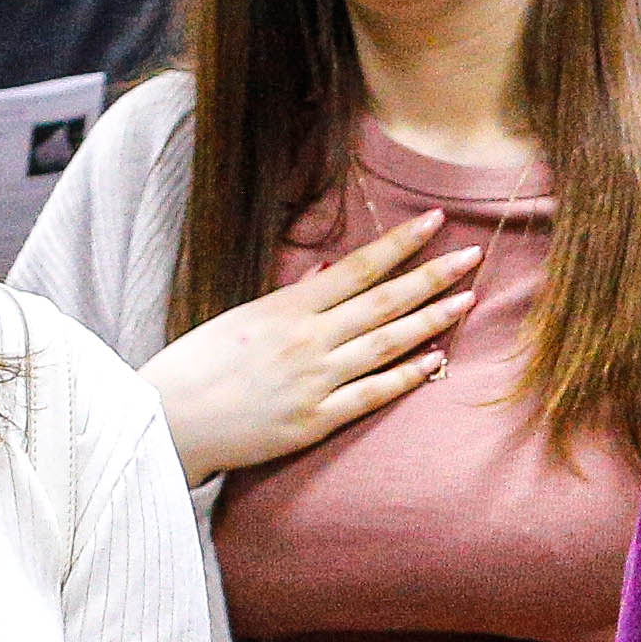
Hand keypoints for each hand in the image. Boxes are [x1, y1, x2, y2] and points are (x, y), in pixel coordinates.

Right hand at [146, 211, 479, 482]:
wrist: (168, 420)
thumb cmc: (198, 366)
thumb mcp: (241, 319)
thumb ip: (290, 300)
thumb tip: (327, 275)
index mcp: (286, 308)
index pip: (358, 267)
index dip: (401, 243)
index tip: (435, 221)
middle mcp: (307, 340)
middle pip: (384, 301)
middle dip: (432, 275)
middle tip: (472, 255)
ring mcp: (315, 380)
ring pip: (387, 344)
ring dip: (432, 320)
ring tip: (467, 299)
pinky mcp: (316, 420)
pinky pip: (372, 394)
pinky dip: (407, 376)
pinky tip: (437, 359)